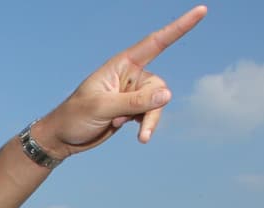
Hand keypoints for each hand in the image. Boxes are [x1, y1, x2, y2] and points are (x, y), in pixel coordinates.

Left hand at [37, 6, 206, 157]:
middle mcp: (130, 76)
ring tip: (127, 131)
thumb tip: (168, 94)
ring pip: (157, 103)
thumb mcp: (103, 108)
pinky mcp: (133, 110)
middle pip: (158, 86)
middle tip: (127, 123)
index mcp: (122, 65)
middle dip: (149, 107)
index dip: (179, 27)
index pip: (155, 42)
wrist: (62, 138)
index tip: (201, 10)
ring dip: (147, 120)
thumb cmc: (74, 117)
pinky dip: (146, 126)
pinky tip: (135, 135)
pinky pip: (151, 115)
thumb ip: (135, 101)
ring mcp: (133, 93)